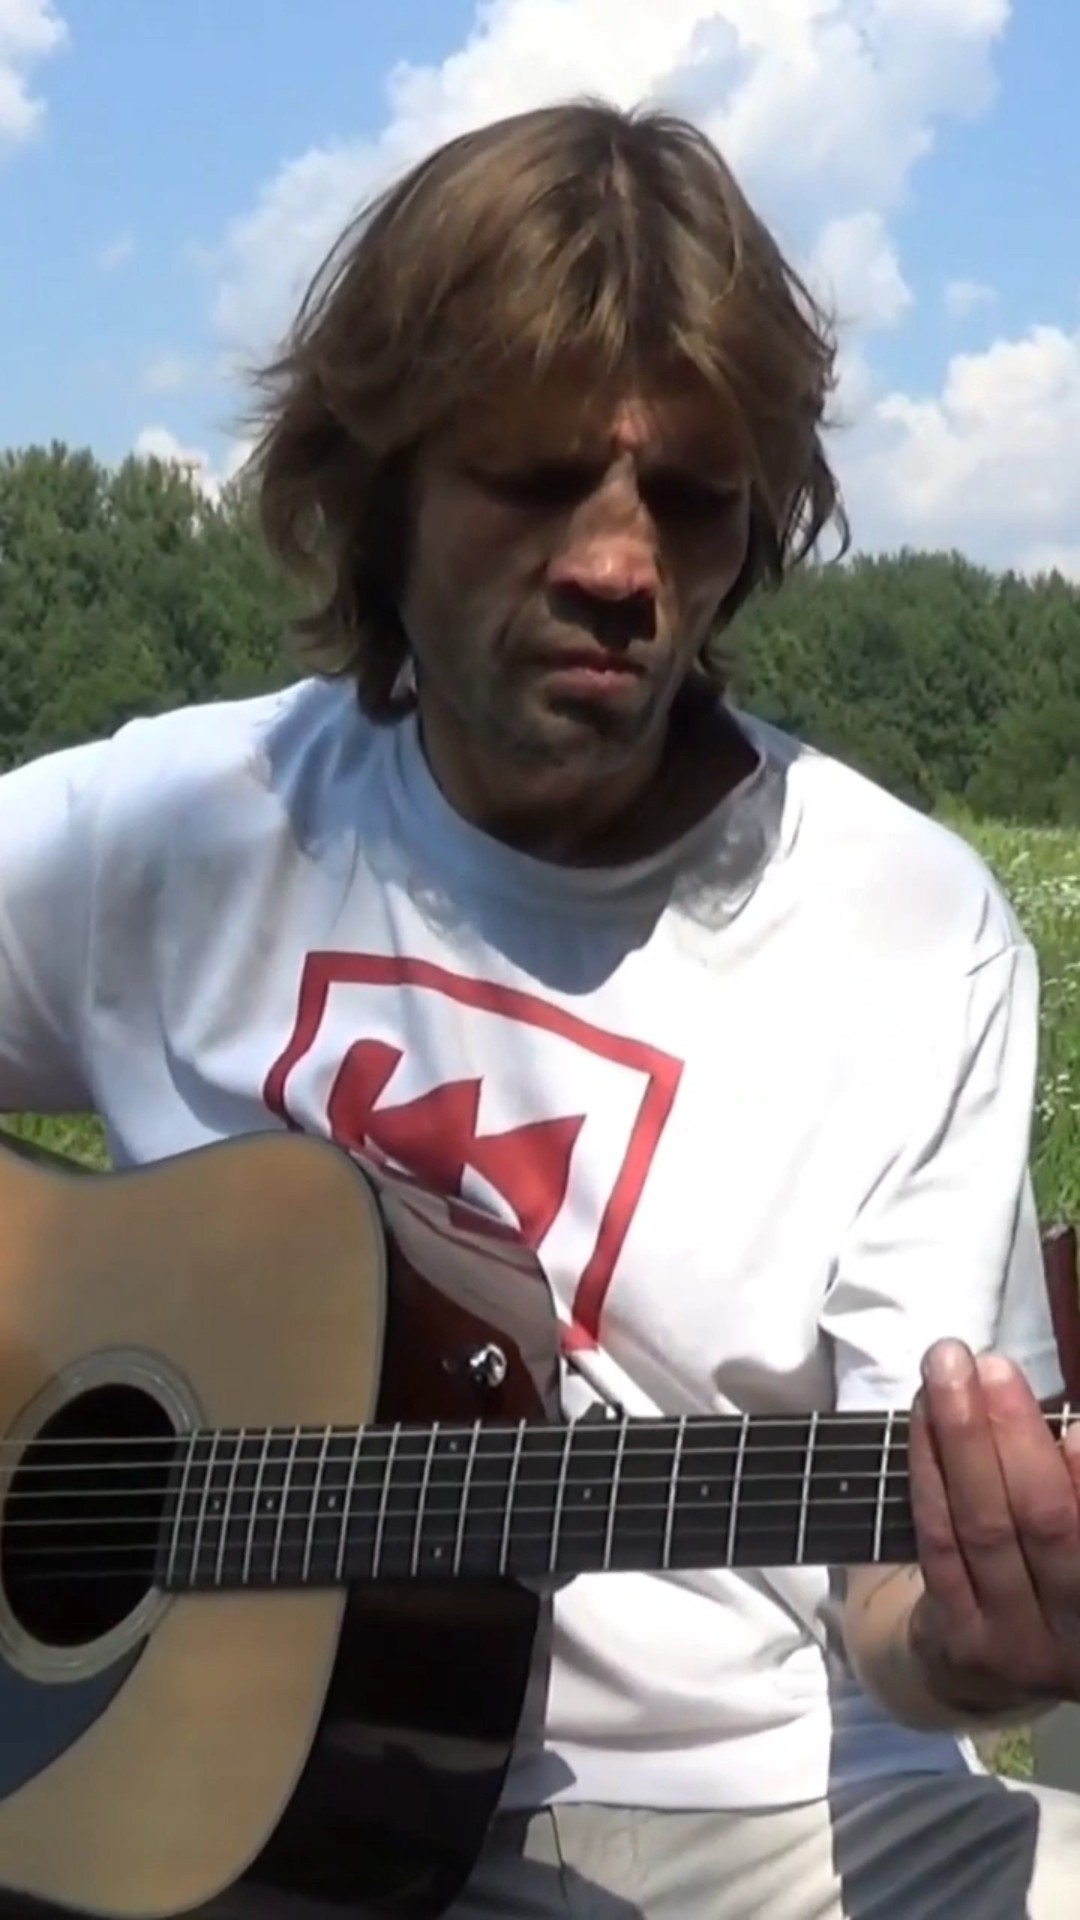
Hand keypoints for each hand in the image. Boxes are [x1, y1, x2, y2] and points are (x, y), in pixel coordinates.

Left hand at [908, 1339, 1079, 1713]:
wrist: (1006, 1659)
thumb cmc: (1066, 1571)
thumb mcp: (1079, 1535)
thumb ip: (1075, 1489)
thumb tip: (1071, 1434)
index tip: (1075, 1425)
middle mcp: (1076, 1636)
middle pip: (1044, 1523)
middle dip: (1013, 1433)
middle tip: (988, 1363)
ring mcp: (1015, 1643)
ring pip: (982, 1528)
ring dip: (960, 1437)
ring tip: (947, 1369)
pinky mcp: (958, 1637)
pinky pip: (936, 1540)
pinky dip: (929, 1471)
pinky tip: (925, 1416)